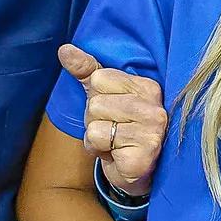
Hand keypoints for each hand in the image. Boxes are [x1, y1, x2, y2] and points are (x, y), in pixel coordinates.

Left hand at [58, 45, 166, 197]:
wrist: (133, 170)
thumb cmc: (119, 128)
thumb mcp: (101, 94)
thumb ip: (85, 69)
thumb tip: (64, 49)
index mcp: (147, 86)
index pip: (98, 78)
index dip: (97, 98)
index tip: (112, 112)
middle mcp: (155, 108)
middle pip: (95, 103)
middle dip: (94, 120)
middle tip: (113, 132)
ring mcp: (152, 133)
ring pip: (94, 124)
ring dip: (96, 139)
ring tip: (114, 144)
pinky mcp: (143, 155)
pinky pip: (99, 142)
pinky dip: (100, 152)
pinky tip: (117, 156)